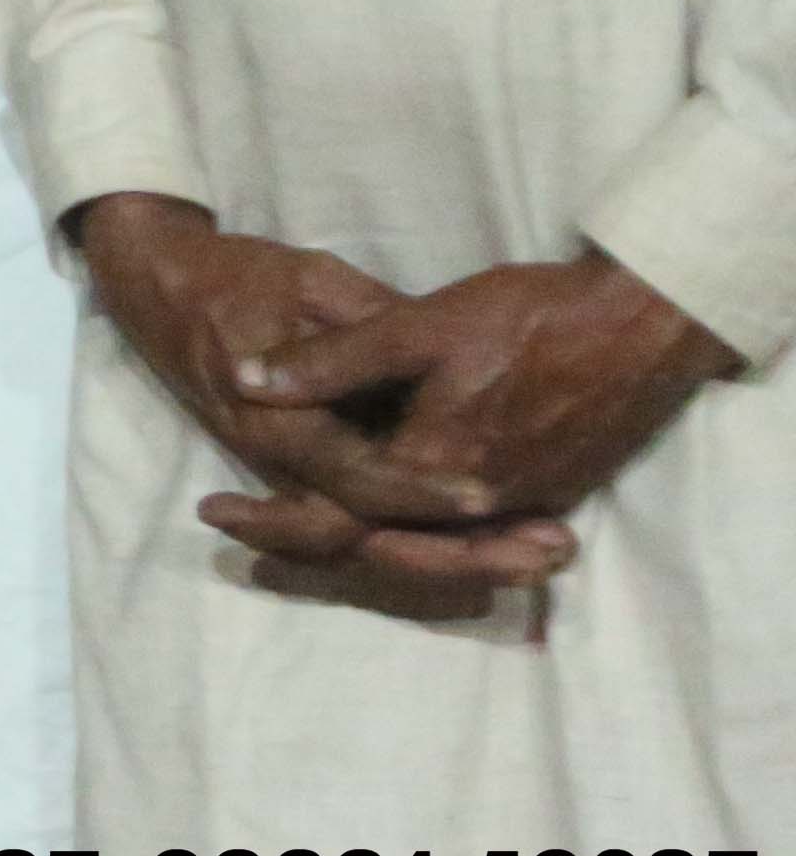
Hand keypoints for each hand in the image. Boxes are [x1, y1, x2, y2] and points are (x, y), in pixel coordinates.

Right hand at [71, 196, 568, 603]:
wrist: (161, 287)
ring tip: (537, 559)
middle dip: (463, 554)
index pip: (363, 479)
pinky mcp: (301, 469)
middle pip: (379, 535)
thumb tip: (446, 368)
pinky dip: (427, 542)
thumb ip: (374, 330)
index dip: (429, 491)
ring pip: (376, 542)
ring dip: (457, 560)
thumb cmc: (236, 276)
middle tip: (542, 557)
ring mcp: (291, 474)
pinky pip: (365, 523)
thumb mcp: (313, 282)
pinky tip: (491, 539)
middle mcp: (283, 465)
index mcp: (280, 424)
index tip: (494, 497)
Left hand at [232, 247, 736, 536]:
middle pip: (375, 541)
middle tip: (226, 520)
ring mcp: (517, 501)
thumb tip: (244, 377)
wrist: (640, 323)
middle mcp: (478, 502)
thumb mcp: (418, 326)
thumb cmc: (527, 315)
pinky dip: (405, 524)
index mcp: (439, 466)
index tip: (216, 511)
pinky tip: (363, 502)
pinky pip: (458, 527)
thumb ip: (332, 361)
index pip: (342, 514)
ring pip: (416, 539)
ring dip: (346, 534)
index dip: (275, 516)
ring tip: (267, 518)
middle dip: (298, 536)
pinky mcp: (541, 488)